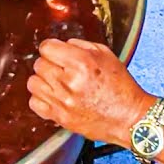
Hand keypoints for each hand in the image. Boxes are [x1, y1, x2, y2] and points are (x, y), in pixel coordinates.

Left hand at [27, 38, 153, 146]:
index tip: (56, 51)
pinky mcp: (59, 117)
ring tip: (57, 82)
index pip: (46, 47)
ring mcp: (62, 101)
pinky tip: (54, 96)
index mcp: (82, 63)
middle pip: (39, 64)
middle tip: (62, 68)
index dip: (52, 48)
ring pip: (33, 82)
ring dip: (44, 80)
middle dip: (50, 63)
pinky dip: (41, 98)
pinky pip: (34, 103)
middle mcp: (69, 82)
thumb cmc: (121, 87)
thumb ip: (81, 45)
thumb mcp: (106, 55)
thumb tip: (62, 44)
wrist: (130, 118)